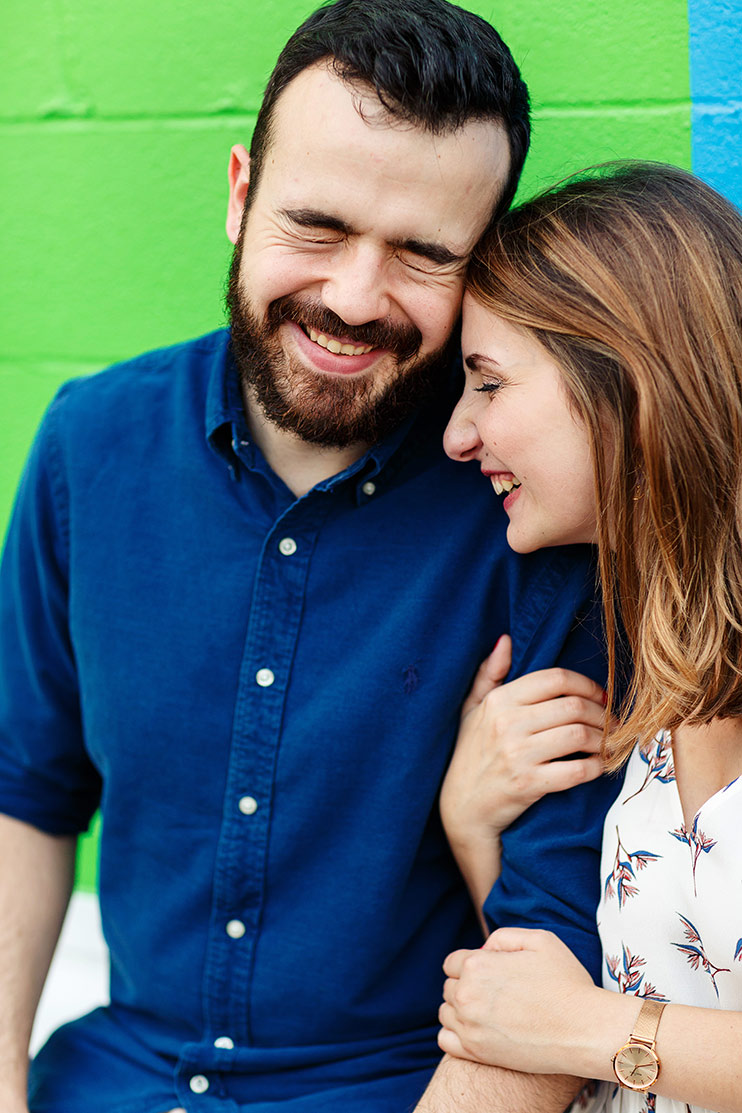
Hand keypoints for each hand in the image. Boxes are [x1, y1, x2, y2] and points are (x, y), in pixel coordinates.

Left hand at [438, 928, 596, 1073]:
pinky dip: (455, 1034)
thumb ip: (503, 937)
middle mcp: (467, 995)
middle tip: (497, 994)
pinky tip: (478, 1030)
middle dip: (466, 986)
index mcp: (477, 965)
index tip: (492, 973)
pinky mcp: (475, 1053)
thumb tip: (484, 948)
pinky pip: (445, 1040)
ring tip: (489, 1012)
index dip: (472, 964)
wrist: (584, 1030)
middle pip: (449, 987)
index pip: (453, 962)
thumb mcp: (540, 940)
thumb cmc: (566, 982)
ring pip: (446, 1012)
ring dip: (461, 1009)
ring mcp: (469, 1026)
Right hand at [440, 638, 606, 847]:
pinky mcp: (529, 784)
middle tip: (612, 722)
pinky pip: (577, 771)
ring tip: (607, 743)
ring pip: (580, 735)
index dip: (587, 684)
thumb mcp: (471, 709)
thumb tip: (505, 640)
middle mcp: (508, 723)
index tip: (600, 696)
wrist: (462, 808)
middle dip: (602, 713)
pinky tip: (598, 765)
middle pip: (574, 706)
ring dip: (603, 739)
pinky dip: (596, 767)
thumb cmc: (470, 754)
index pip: (556, 679)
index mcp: (499, 700)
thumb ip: (488, 673)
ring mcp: (518, 754)